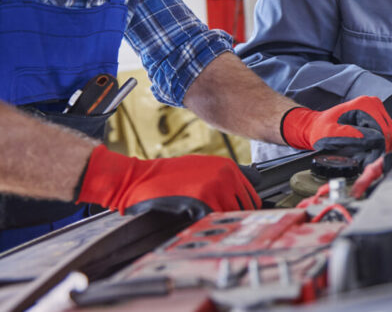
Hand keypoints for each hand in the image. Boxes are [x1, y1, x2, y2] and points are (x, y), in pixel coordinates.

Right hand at [75, 145, 260, 218]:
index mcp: (227, 166)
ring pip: (233, 215)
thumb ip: (225, 176)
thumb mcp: (202, 165)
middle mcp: (226, 175)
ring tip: (210, 224)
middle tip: (224, 224)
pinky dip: (210, 225)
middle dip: (237, 217)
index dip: (245, 207)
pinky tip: (199, 223)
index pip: (252, 194)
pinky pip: (216, 220)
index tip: (238, 216)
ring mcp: (215, 187)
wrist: (140, 178)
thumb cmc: (168, 174)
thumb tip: (246, 188)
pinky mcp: (202, 201)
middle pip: (247, 206)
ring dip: (224, 223)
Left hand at [280, 96, 391, 153]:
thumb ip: (353, 137)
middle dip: (381, 149)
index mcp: (366, 104)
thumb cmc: (321, 131)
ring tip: (367, 156)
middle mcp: (374, 104)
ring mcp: (377, 110)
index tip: (370, 162)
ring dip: (381, 148)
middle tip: (368, 161)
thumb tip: (375, 142)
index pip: (385, 131)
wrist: (316, 126)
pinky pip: (388, 135)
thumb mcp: (332, 135)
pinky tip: (369, 150)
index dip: (380, 149)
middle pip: (391, 134)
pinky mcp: (377, 118)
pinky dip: (380, 145)